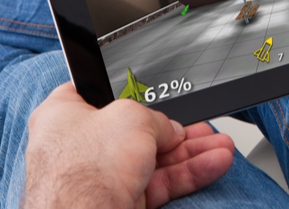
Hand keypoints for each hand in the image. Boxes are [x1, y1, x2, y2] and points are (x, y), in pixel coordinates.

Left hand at [24, 83, 234, 208]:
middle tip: (203, 127)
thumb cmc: (82, 169)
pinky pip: (160, 184)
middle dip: (178, 130)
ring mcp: (100, 176)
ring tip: (222, 148)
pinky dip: (189, 175)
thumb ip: (157, 118)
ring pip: (155, 159)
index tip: (156, 93)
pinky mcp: (118, 201)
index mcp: (66, 116)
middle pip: (138, 130)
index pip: (98, 94)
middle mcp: (81, 146)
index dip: (128, 91)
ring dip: (192, 153)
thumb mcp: (131, 117)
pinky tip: (214, 164)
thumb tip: (171, 130)